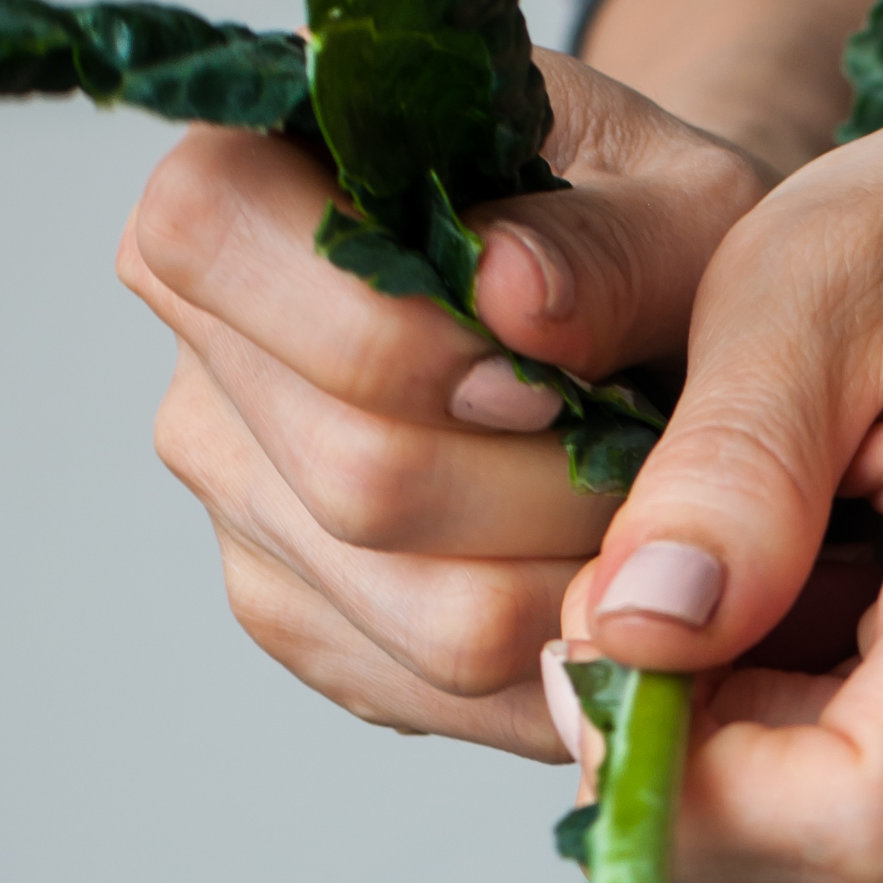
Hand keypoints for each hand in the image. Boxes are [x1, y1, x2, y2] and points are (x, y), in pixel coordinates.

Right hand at [116, 52, 773, 759]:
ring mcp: (242, 506)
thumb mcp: (675, 195)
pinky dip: (567, 656)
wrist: (649, 331)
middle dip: (546, 486)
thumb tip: (512, 297)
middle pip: (355, 474)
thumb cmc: (645, 242)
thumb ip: (610, 242)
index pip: (211, 242)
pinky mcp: (304, 623)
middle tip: (653, 456)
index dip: (389, 325)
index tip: (542, 363)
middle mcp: (206, 357)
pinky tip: (610, 583)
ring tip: (650, 519)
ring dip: (580, 584)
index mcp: (238, 188)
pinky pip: (450, 693)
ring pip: (424, 616)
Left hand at [565, 76, 882, 882]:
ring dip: (742, 734)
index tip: (589, 649)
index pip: (865, 817)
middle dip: (688, 735)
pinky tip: (818, 604)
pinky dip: (802, 737)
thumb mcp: (830, 266)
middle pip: (831, 846)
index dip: (684, 785)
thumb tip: (629, 635)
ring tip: (764, 557)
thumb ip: (728, 458)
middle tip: (650, 561)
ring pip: (840, 848)